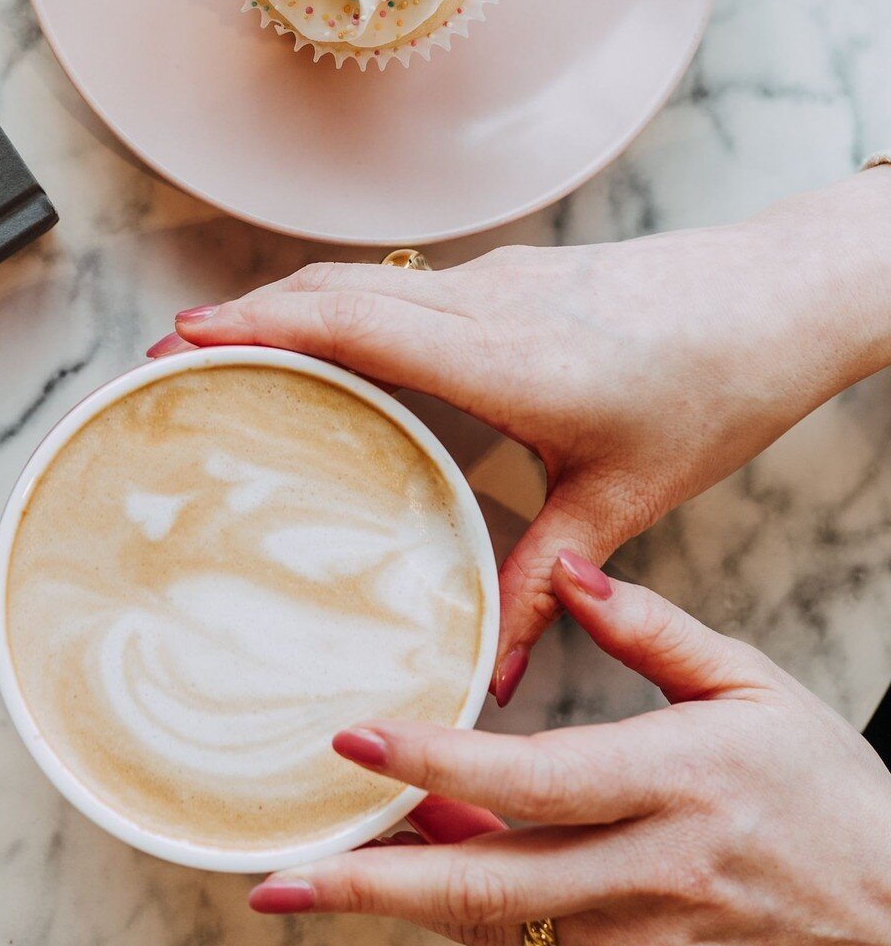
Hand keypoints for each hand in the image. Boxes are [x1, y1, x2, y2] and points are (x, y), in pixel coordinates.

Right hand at [154, 173, 890, 696]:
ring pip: (365, 280)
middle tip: (172, 351)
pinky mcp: (512, 275)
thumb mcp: (623, 495)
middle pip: (334, 290)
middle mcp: (487, 303)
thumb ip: (544, 578)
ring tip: (229, 348)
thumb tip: (487, 670)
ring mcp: (498, 279)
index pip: (351, 324)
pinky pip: (404, 285)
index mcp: (505, 357)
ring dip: (291, 305)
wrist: (774, 297)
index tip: (184, 336)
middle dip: (245, 313)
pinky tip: (332, 348)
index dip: (259, 325)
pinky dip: (344, 306)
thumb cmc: (712, 389)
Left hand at [246, 557, 890, 945]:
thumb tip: (568, 571)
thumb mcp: (754, 683)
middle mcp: (647, 872)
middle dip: (373, 887)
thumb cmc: (829, 792)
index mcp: (675, 785)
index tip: (354, 740)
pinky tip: (417, 873)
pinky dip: (464, 913)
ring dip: (403, 901)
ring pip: (495, 928)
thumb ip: (652, 626)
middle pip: (488, 890)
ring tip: (317, 873)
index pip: (531, 780)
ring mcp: (639, 940)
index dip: (436, 763)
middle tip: (281, 878)